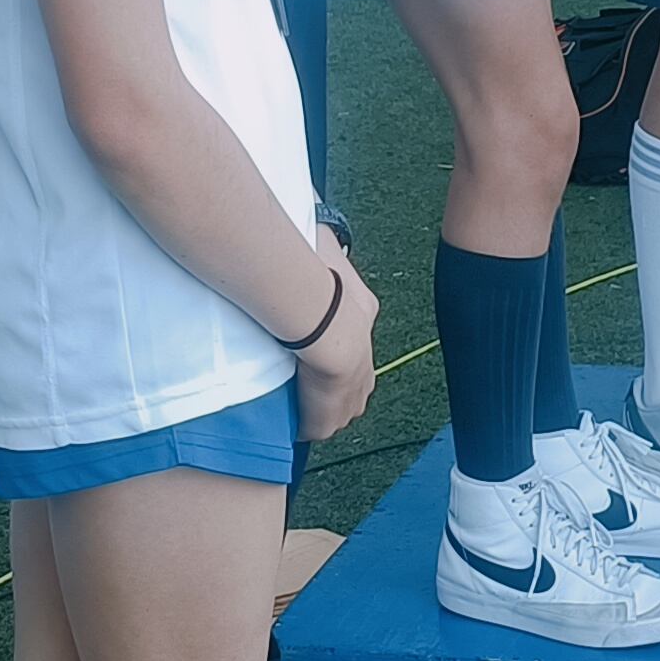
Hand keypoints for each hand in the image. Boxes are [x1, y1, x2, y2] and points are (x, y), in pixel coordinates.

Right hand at [289, 248, 377, 441]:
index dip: (337, 346)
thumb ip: (322, 244)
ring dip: (323, 409)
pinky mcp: (333, 411)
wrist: (327, 319)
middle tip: (311, 385)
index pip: (356, 336)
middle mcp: (366, 358)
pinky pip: (321, 426)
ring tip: (300, 407)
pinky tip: (293, 425)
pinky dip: (308, 426)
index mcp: (363, 315)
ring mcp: (353, 389)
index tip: (320, 348)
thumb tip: (317, 233)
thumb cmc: (321, 278)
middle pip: (355, 380)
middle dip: (337, 385)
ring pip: (343, 407)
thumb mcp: (324, 248)